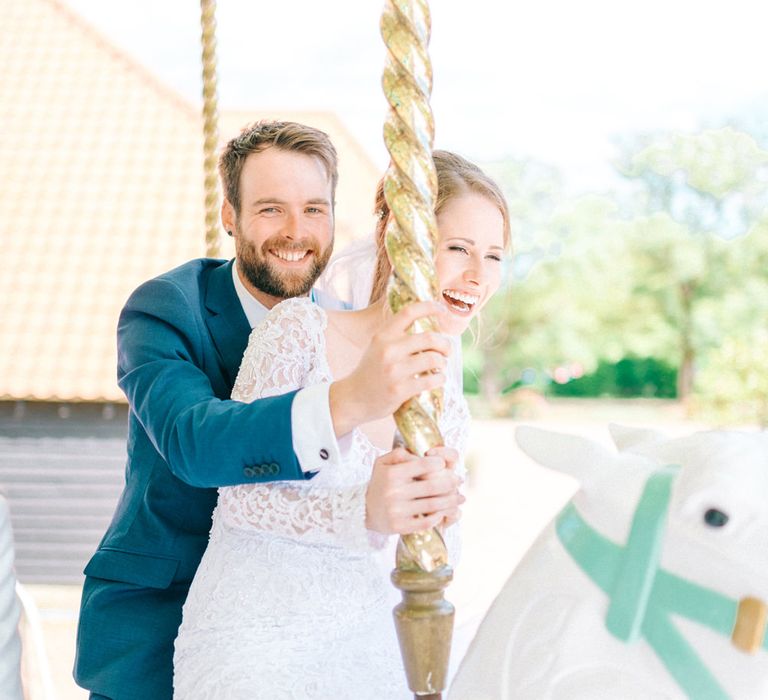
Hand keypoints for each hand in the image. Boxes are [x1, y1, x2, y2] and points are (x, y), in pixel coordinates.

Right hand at [329, 301, 450, 436]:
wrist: (353, 398)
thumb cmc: (370, 371)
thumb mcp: (377, 346)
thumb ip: (397, 336)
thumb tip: (428, 328)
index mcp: (383, 335)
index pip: (409, 313)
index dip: (430, 307)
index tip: (443, 310)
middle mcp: (388, 350)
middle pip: (429, 338)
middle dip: (445, 344)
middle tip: (447, 350)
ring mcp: (394, 370)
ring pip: (433, 359)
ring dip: (443, 362)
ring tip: (441, 366)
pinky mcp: (399, 390)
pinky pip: (430, 380)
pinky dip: (440, 379)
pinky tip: (438, 379)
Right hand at [365, 446, 463, 534]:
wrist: (364, 511)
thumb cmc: (379, 483)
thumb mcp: (383, 463)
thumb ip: (401, 453)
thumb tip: (422, 454)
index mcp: (392, 474)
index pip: (424, 465)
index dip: (439, 463)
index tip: (444, 464)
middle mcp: (395, 492)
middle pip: (433, 485)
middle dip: (451, 482)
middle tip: (459, 480)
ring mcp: (398, 511)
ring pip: (434, 504)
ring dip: (451, 501)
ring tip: (460, 498)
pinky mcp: (401, 526)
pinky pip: (427, 522)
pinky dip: (439, 516)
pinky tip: (445, 512)